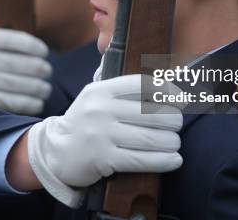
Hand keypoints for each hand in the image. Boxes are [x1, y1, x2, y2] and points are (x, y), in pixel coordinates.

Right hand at [0, 28, 52, 114]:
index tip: (44, 52)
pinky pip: (4, 102)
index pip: (5, 39)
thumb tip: (40, 49)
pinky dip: (25, 103)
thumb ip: (2, 45)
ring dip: (34, 87)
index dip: (29, 45)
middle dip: (35, 68)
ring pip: (10, 84)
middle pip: (10, 63)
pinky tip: (37, 103)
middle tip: (48, 72)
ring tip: (46, 89)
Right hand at [27, 74, 182, 207]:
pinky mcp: (103, 159)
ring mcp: (101, 134)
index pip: (141, 85)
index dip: (166, 91)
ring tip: (175, 142)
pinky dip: (163, 161)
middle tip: (177, 125)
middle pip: (150, 113)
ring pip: (149, 137)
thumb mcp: (96, 97)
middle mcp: (100, 109)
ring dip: (170, 141)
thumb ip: (121, 88)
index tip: (180, 99)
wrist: (56, 151)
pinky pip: (141, 159)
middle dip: (172, 120)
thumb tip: (160, 77)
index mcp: (101, 90)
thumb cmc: (86, 122)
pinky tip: (174, 160)